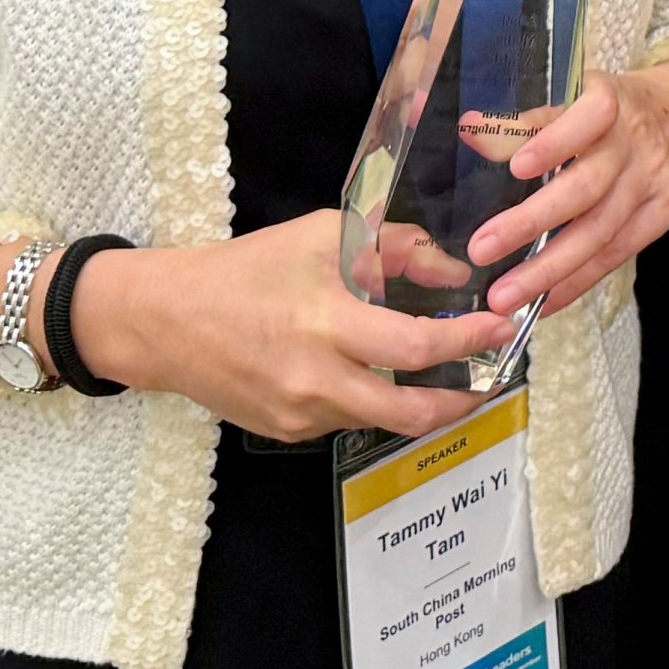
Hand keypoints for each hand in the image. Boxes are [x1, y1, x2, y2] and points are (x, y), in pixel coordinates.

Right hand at [57, 212, 507, 444]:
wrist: (167, 322)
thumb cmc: (246, 269)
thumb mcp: (319, 236)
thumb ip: (389, 248)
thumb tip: (449, 266)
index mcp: (325, 322)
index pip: (413, 347)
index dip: (465, 342)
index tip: (500, 327)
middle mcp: (315, 378)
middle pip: (408, 412)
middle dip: (461, 400)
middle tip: (493, 378)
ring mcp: (300, 414)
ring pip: (379, 416)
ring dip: (416, 399)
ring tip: (441, 373)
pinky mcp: (287, 432)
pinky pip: (344, 419)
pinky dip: (368, 398)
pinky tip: (367, 373)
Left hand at [468, 59, 668, 320]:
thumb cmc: (614, 107)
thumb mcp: (579, 93)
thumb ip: (528, 117)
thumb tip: (469, 131)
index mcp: (609, 100)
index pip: (586, 118)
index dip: (553, 142)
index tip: (516, 167)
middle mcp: (634, 143)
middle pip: (586, 186)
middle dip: (532, 221)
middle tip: (481, 249)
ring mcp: (652, 182)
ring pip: (600, 231)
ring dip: (549, 268)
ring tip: (504, 296)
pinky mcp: (662, 216)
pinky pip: (615, 255)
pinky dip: (577, 282)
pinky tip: (542, 303)